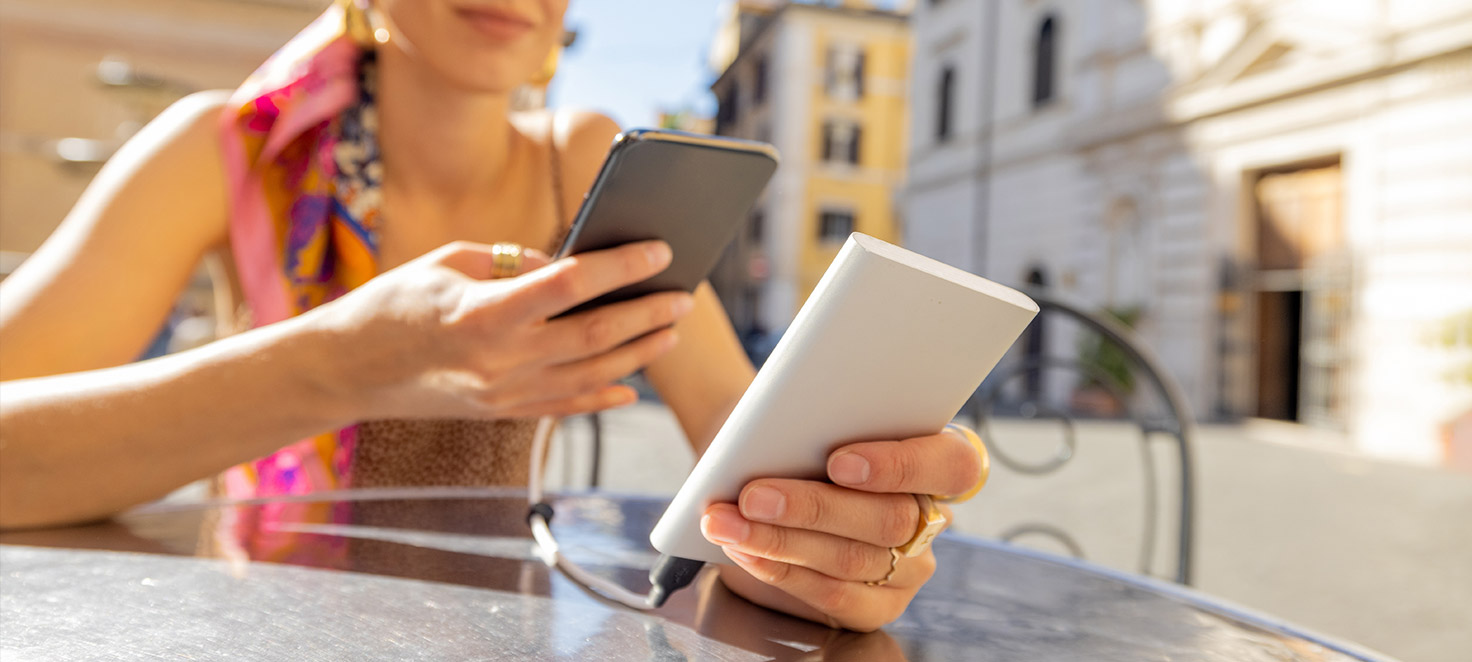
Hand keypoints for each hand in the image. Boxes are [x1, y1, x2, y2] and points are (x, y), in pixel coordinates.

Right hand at [300, 240, 693, 420]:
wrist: (346, 368)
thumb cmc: (392, 303)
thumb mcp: (449, 261)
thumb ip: (514, 263)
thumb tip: (570, 265)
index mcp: (484, 311)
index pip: (571, 285)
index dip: (620, 266)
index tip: (658, 249)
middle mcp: (500, 359)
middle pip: (595, 336)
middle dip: (647, 313)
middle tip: (683, 295)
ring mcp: (502, 393)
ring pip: (591, 376)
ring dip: (637, 354)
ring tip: (669, 330)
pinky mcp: (499, 413)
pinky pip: (565, 407)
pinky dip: (603, 396)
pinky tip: (631, 384)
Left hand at [700, 427, 984, 631]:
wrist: (764, 466)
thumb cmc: (797, 434)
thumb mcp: (813, 417)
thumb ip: (821, 423)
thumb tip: (785, 433)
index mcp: (939, 460)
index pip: (953, 465)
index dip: (900, 465)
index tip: (838, 461)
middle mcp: (931, 518)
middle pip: (889, 519)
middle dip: (813, 507)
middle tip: (754, 495)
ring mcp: (908, 569)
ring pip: (852, 559)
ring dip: (780, 540)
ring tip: (728, 522)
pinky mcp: (875, 606)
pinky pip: (832, 595)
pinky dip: (779, 570)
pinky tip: (743, 550)